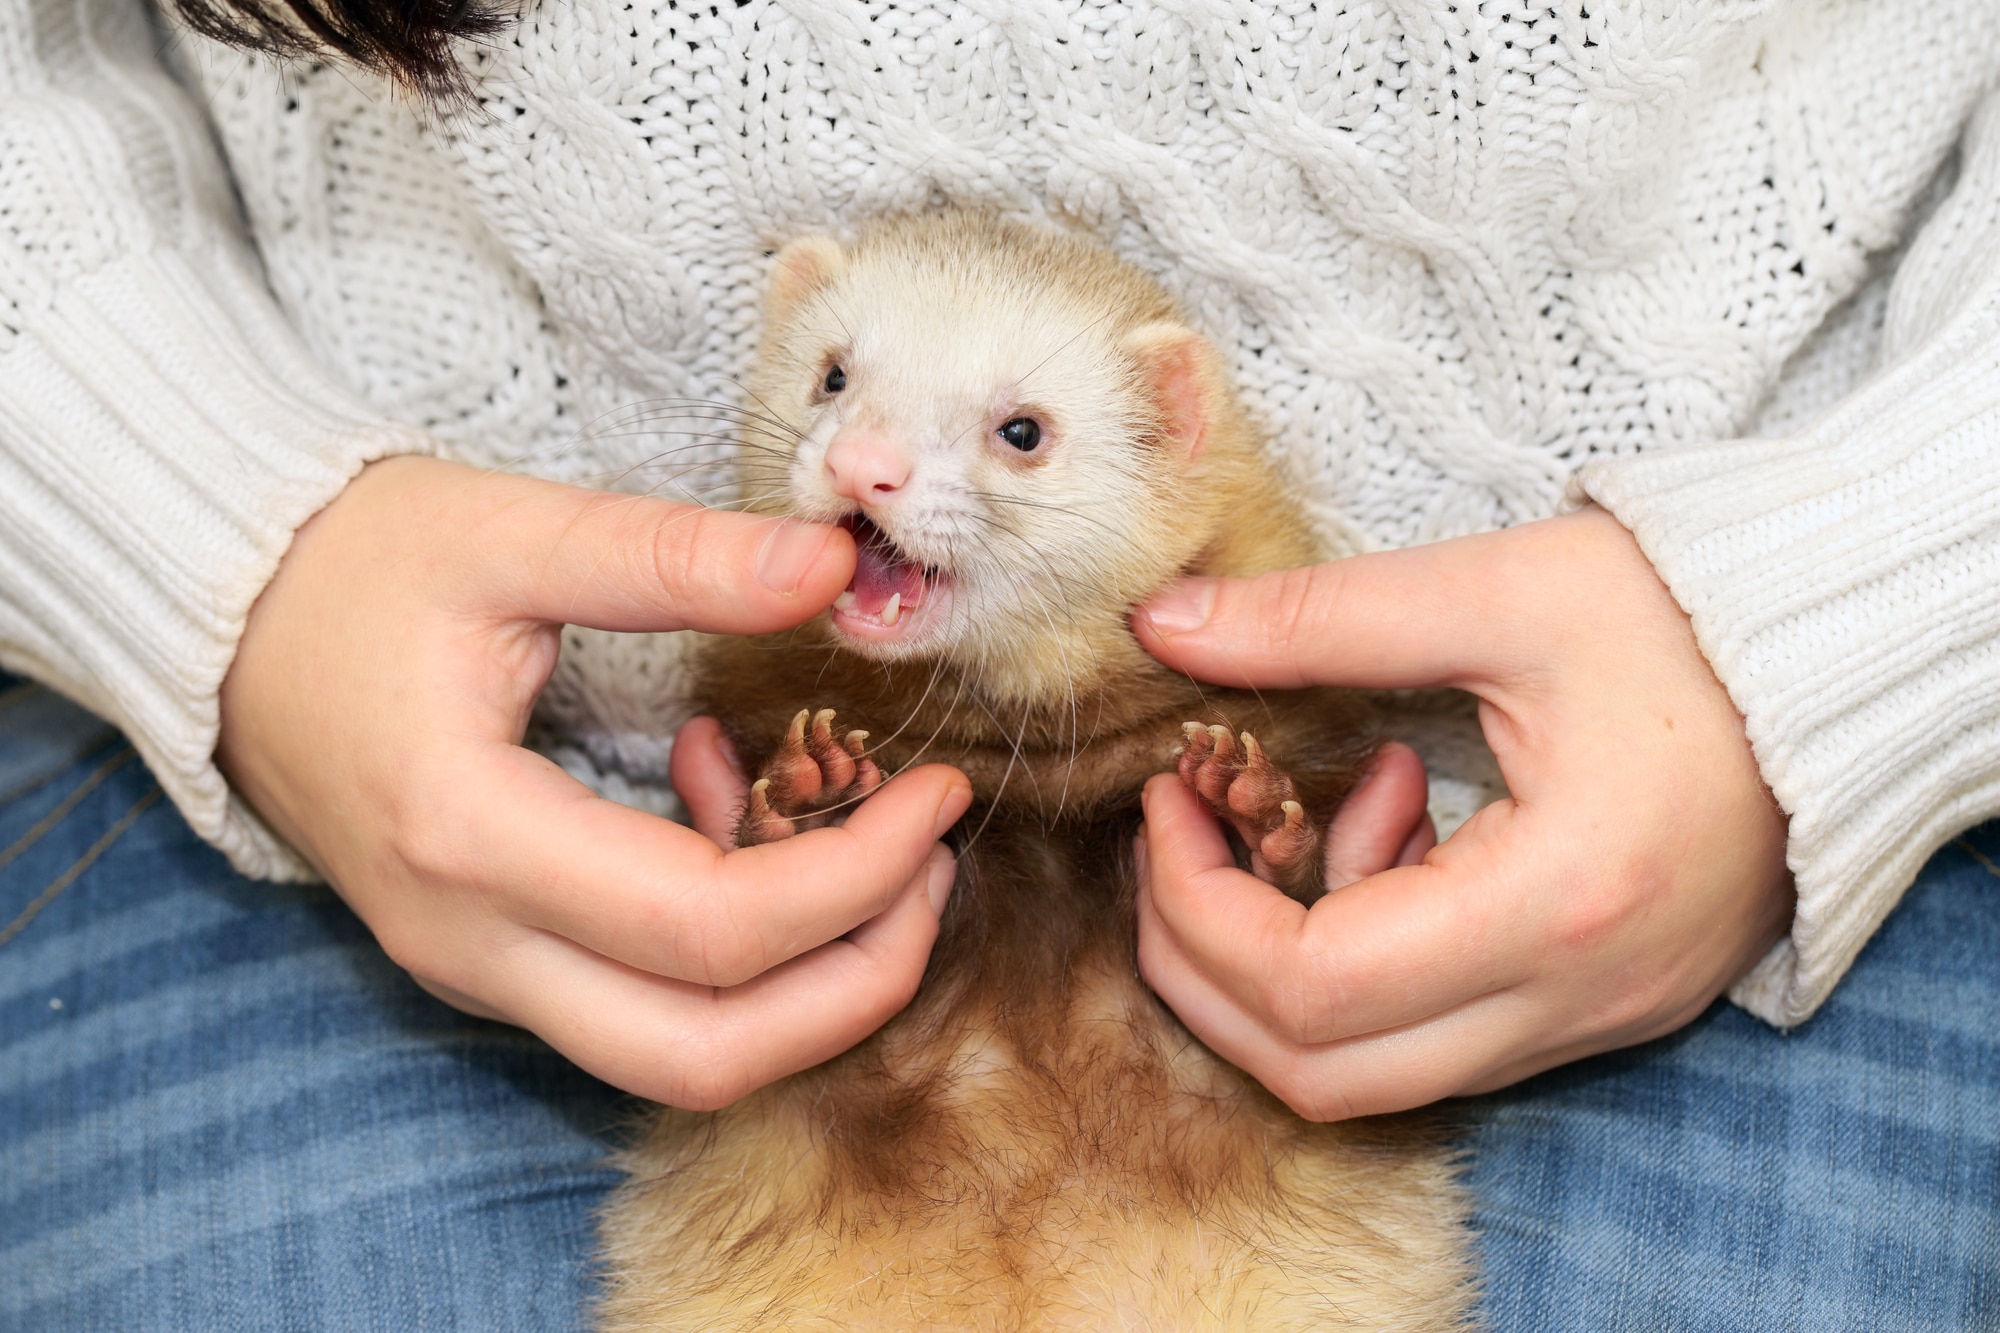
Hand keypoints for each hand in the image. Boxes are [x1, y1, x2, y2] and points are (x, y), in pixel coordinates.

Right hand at [219, 456, 970, 1109]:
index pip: (711, 929)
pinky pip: (640, 1009)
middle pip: (706, 1053)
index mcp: (470, 835)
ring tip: (869, 846)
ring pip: (677, 1056)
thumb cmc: (356, 565)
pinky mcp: (490, 956)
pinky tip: (730, 809)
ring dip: (804, 985)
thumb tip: (831, 563)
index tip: (936, 794)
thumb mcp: (513, 530)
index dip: (857, 878)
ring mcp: (473, 965)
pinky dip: (730, 951)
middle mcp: (469, 941)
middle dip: (857, 979)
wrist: (226, 615)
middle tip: (934, 862)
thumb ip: (675, 554)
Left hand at [1132, 507, 1792, 1119]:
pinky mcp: (1597, 1006)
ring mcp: (1591, 1020)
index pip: (1308, 988)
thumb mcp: (1499, 592)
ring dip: (1281, 967)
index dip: (1195, 905)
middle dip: (1204, 964)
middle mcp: (1573, 998)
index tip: (1168, 802)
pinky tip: (1399, 825)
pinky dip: (1368, 958)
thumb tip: (1163, 624)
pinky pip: (1434, 1035)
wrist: (1840, 664)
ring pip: (1369, 1074)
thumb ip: (1318, 617)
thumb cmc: (1687, 619)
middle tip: (1180, 838)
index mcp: (1554, 903)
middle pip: (1318, 1071)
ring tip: (1321, 809)